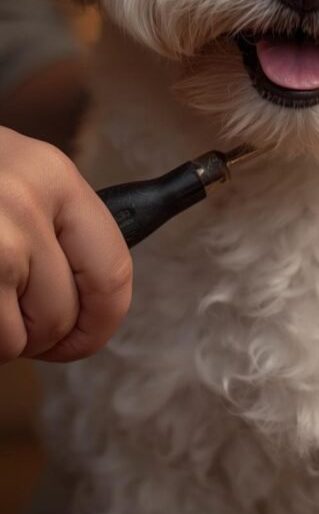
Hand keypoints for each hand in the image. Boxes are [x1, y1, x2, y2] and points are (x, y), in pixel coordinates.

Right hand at [0, 127, 131, 361]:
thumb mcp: (13, 177)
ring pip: (16, 339)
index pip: (113, 269)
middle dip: (38, 334)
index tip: (84, 335)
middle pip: (61, 314)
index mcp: (51, 175)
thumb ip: (56, 223)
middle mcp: (21, 204)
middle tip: (8, 315)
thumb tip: (100, 297)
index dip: (100, 320)